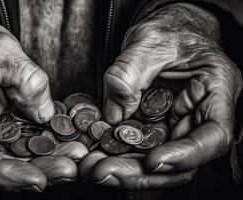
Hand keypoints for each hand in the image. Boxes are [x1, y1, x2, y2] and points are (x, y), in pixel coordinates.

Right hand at [0, 6, 86, 191]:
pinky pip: (6, 147)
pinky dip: (32, 152)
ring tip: (70, 158)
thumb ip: (25, 78)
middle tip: (67, 169)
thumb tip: (45, 115)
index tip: (36, 179)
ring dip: (36, 164)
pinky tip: (59, 149)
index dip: (0, 173)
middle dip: (29, 172)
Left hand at [80, 3, 241, 188]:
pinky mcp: (154, 129)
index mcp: (215, 90)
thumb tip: (115, 113)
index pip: (214, 135)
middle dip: (141, 170)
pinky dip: (116, 156)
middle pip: (180, 160)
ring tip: (91, 167)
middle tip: (103, 171)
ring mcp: (175, 126)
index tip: (153, 159)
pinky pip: (138, 149)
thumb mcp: (150, 40)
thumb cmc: (168, 31)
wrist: (163, 34)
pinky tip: (94, 157)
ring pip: (156, 161)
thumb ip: (131, 71)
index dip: (186, 154)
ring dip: (124, 168)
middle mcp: (198, 115)